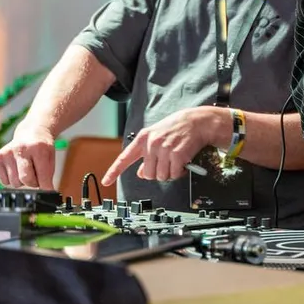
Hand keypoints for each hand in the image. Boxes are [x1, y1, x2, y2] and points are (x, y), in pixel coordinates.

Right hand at [0, 125, 55, 189]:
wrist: (31, 133)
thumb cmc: (41, 149)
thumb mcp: (50, 159)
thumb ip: (47, 176)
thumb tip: (46, 193)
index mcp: (38, 148)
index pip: (42, 175)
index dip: (46, 187)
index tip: (48, 193)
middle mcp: (20, 149)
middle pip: (25, 179)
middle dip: (33, 183)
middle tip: (36, 176)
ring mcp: (7, 153)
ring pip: (15, 183)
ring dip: (22, 181)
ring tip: (26, 169)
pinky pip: (5, 182)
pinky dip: (11, 180)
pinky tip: (16, 168)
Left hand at [101, 106, 229, 184]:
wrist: (197, 122)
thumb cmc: (176, 129)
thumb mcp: (157, 137)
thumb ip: (146, 154)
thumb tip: (140, 173)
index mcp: (143, 138)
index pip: (124, 158)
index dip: (114, 171)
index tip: (106, 181)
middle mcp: (151, 144)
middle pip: (146, 174)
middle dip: (156, 173)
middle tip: (165, 164)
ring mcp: (164, 149)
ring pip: (160, 176)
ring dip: (169, 173)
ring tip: (174, 162)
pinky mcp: (177, 155)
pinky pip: (173, 174)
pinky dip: (178, 172)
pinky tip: (182, 163)